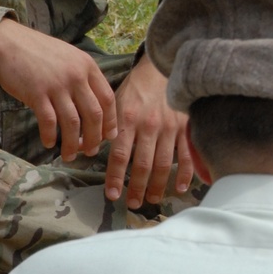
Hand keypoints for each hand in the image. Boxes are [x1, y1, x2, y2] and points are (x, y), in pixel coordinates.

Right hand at [0, 18, 116, 159]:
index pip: (108, 99)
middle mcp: (76, 76)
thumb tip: (94, 105)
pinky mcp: (36, 93)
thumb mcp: (69, 58)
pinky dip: (50, 136)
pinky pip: (49, 122)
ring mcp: (57, 85)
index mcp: (88, 67)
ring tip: (70, 155)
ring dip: (72, 144)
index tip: (109, 137)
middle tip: (90, 151)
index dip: (110, 121)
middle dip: (94, 138)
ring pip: (73, 123)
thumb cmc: (39, 52)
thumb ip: (83, 77)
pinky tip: (49, 144)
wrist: (9, 42)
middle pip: (94, 114)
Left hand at [104, 52, 192, 207]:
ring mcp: (170, 128)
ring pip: (164, 164)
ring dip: (158, 185)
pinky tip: (181, 188)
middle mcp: (149, 126)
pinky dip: (186, 174)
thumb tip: (84, 149)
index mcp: (128, 120)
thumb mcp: (114, 104)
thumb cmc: (135, 90)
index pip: (120, 156)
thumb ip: (104, 128)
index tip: (112, 196)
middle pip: (143, 165)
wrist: (162, 69)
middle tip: (133, 204)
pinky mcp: (186, 127)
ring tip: (152, 199)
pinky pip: (187, 155)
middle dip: (137, 188)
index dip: (116, 178)